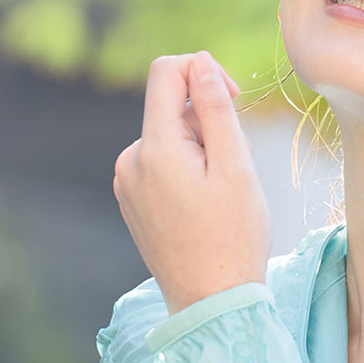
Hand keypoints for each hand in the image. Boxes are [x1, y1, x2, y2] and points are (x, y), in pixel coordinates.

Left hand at [112, 51, 270, 314]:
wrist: (211, 298)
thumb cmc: (233, 234)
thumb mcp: (236, 167)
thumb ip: (217, 111)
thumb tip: (200, 64)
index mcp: (155, 148)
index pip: (167, 72)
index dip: (205, 70)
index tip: (233, 99)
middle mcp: (130, 159)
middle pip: (173, 107)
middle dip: (210, 122)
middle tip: (236, 166)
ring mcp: (127, 181)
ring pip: (170, 136)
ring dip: (202, 148)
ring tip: (223, 191)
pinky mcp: (132, 198)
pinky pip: (162, 162)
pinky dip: (189, 169)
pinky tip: (206, 203)